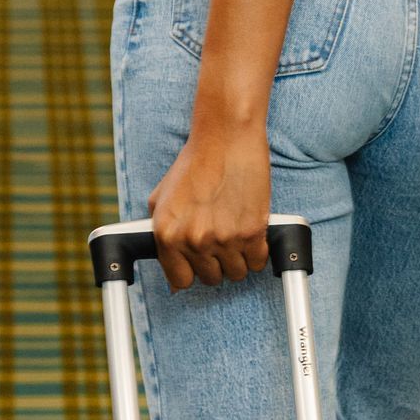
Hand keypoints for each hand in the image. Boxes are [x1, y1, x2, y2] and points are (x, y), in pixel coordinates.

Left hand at [150, 121, 271, 292]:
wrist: (225, 138)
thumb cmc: (194, 163)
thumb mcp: (161, 198)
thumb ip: (161, 233)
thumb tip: (171, 269)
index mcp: (167, 234)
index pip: (180, 281)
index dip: (191, 272)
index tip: (197, 264)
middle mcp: (194, 239)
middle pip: (211, 279)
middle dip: (216, 263)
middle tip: (219, 240)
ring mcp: (224, 238)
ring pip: (237, 273)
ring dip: (238, 258)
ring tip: (235, 234)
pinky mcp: (251, 231)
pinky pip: (258, 262)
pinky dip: (258, 252)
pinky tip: (251, 234)